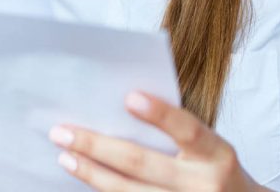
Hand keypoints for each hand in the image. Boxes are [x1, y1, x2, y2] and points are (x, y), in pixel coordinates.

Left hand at [48, 91, 269, 191]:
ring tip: (66, 156)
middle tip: (62, 131)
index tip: (129, 97)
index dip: (160, 114)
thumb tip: (120, 108)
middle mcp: (204, 186)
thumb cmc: (215, 169)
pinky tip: (86, 179)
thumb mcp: (210, 149)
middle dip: (97, 146)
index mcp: (218, 156)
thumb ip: (176, 132)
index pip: (189, 130)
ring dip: (92, 173)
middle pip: (142, 163)